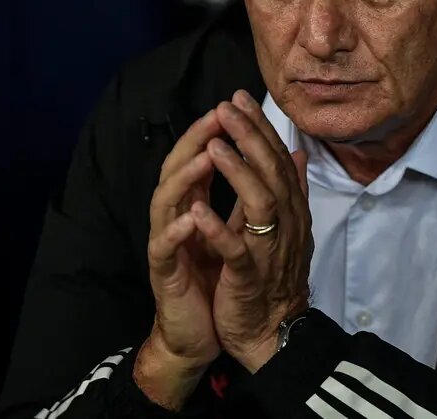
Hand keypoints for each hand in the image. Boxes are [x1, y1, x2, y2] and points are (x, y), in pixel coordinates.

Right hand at [134, 110, 224, 408]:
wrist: (203, 331)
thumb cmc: (216, 277)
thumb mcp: (239, 230)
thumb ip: (249, 192)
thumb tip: (273, 155)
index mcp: (193, 204)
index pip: (200, 157)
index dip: (216, 130)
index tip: (237, 104)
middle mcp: (175, 216)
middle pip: (177, 168)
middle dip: (196, 140)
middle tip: (218, 115)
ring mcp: (166, 242)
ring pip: (165, 200)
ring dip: (186, 176)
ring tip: (207, 154)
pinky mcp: (163, 272)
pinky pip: (165, 246)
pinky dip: (178, 230)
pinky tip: (192, 215)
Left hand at [191, 89, 312, 372]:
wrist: (273, 333)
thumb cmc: (274, 277)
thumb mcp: (286, 228)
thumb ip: (290, 188)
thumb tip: (297, 151)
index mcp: (291, 210)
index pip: (278, 159)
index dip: (260, 128)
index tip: (240, 98)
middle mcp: (286, 224)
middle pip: (272, 172)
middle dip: (250, 137)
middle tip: (228, 106)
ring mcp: (270, 249)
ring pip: (261, 203)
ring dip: (238, 173)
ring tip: (216, 145)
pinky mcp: (250, 277)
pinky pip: (237, 249)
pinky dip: (219, 229)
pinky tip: (200, 209)